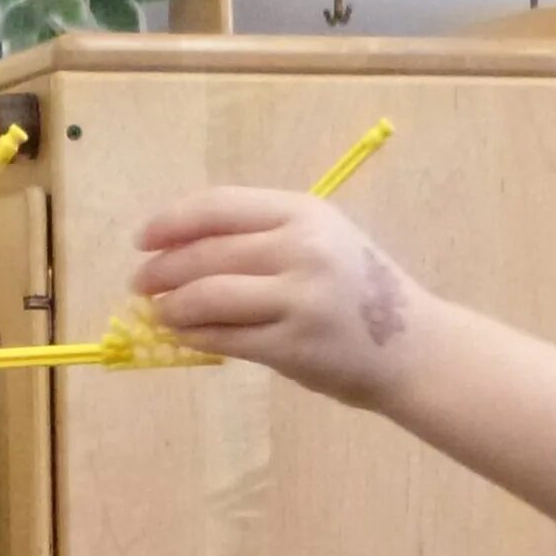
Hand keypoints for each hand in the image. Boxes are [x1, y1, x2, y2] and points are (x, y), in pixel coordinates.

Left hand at [133, 189, 435, 411]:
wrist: (413, 347)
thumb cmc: (359, 291)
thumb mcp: (322, 240)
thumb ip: (262, 236)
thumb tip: (180, 247)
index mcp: (304, 212)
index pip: (218, 207)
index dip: (171, 222)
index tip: (144, 239)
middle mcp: (301, 248)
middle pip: (206, 253)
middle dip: (162, 269)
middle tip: (141, 282)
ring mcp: (298, 298)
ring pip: (208, 296)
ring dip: (172, 306)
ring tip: (160, 312)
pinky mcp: (293, 345)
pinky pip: (225, 338)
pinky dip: (194, 336)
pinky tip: (183, 336)